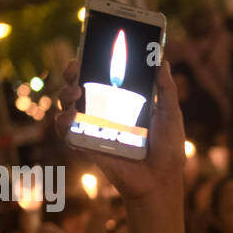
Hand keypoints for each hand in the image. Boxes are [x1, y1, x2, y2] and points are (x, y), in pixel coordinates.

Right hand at [55, 59, 185, 205]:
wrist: (160, 180)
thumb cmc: (168, 149)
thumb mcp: (170, 115)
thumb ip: (166, 90)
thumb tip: (163, 61)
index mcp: (122, 101)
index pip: (100, 77)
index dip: (88, 64)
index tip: (85, 53)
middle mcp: (105, 112)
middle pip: (78, 87)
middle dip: (70, 74)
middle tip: (75, 69)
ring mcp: (94, 128)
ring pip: (67, 106)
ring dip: (64, 95)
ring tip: (76, 94)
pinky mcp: (87, 145)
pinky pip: (66, 132)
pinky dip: (62, 123)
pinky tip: (70, 117)